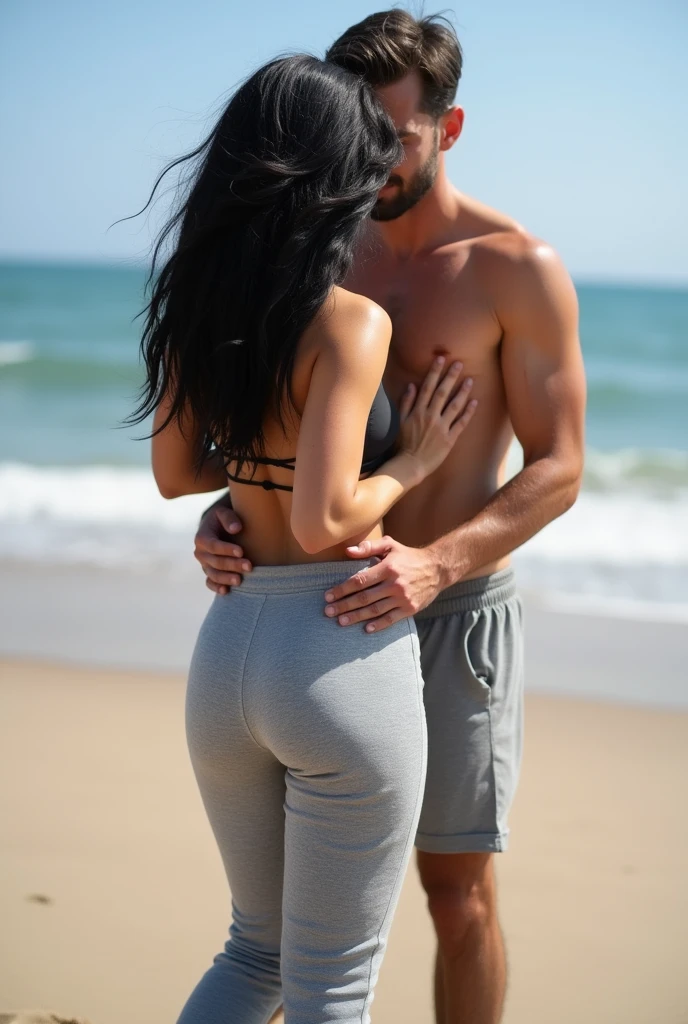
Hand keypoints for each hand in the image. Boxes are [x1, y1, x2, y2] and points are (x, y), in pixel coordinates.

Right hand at [194, 504, 250, 594]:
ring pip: (213, 574)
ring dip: (226, 578)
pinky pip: (210, 583)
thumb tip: (236, 529)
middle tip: (249, 566)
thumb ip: (229, 518)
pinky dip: (216, 587)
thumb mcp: (224, 512)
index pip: (212, 545)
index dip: (226, 549)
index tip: (241, 551)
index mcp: (202, 537)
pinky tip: (226, 591)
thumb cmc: (224, 518)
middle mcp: (200, 553)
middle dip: (232, 565)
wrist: (220, 526)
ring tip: (240, 580)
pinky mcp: (210, 572)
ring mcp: (205, 565)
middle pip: (215, 562)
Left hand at [323, 536, 443, 631]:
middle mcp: (394, 584)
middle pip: (364, 597)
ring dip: (356, 617)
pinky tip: (366, 629)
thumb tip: (348, 551)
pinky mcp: (410, 609)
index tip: (328, 596)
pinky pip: (391, 619)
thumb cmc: (409, 556)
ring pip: (375, 610)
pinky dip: (378, 625)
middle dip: (344, 605)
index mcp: (387, 568)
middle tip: (328, 612)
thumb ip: (369, 547)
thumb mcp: (391, 545)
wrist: (438, 568)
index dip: (342, 589)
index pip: (359, 581)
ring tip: (341, 622)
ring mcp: (403, 598)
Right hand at [398, 356, 476, 480]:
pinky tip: (475, 402)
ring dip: (462, 392)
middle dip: (451, 376)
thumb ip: (405, 403)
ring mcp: (441, 427)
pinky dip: (468, 412)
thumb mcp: (399, 422)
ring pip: (454, 405)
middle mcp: (430, 416)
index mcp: (418, 411)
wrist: (409, 465)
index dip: (435, 372)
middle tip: (459, 363)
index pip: (428, 387)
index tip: (441, 359)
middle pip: (442, 392)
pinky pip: (461, 423)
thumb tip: (411, 386)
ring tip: (470, 380)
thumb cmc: (401, 445)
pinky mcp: (449, 439)